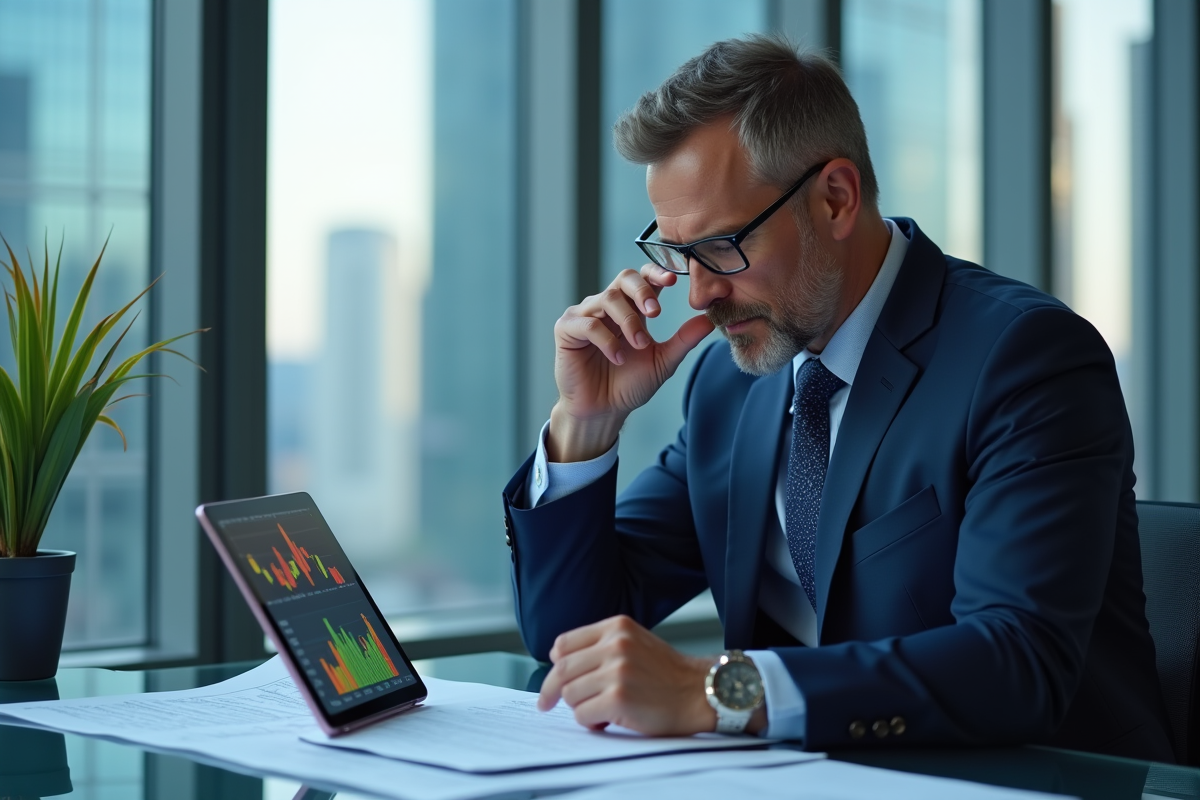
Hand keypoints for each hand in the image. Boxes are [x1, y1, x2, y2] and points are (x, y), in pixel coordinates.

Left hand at [536, 615, 718, 736]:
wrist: (699, 692)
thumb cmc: (667, 674)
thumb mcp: (635, 642)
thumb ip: (601, 646)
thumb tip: (558, 662)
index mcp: (616, 627)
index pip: (564, 643)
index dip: (554, 664)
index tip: (551, 679)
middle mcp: (615, 645)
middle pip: (561, 670)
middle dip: (552, 691)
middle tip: (547, 703)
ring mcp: (617, 671)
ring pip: (570, 694)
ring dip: (579, 708)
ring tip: (600, 710)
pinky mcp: (619, 698)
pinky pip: (582, 714)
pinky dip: (590, 722)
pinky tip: (606, 720)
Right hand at [549, 265, 714, 461]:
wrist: (604, 411)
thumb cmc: (630, 385)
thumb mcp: (663, 361)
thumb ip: (684, 340)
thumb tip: (709, 320)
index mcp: (631, 309)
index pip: (643, 278)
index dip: (656, 272)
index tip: (673, 280)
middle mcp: (608, 307)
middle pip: (624, 278)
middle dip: (642, 291)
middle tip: (655, 313)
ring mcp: (585, 315)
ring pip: (607, 299)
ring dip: (628, 322)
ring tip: (638, 346)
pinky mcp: (567, 329)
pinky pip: (588, 323)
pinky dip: (606, 339)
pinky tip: (616, 357)